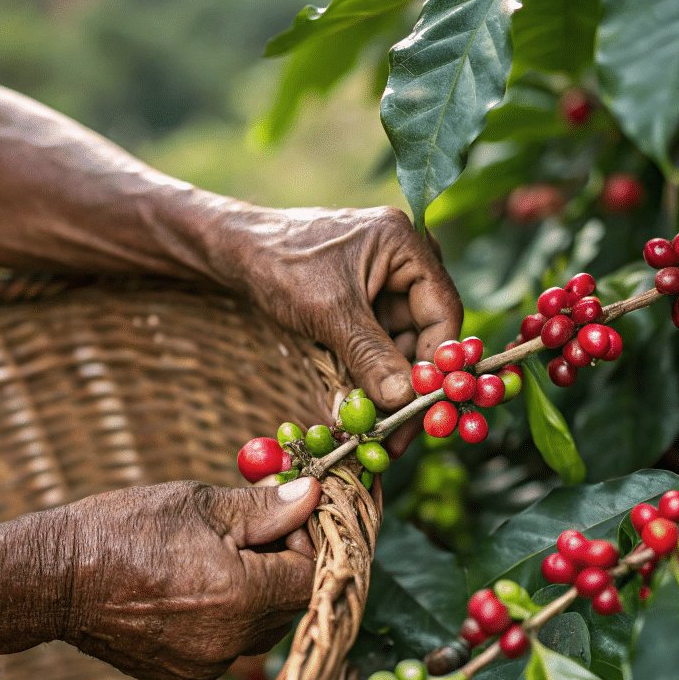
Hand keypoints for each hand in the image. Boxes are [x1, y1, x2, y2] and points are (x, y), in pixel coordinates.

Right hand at [46, 476, 320, 679]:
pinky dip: (226, 621)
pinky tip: (191, 592)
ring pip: (263, 629)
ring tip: (216, 561)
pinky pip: (230, 648)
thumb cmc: (126, 529)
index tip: (284, 521)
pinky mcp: (186, 679)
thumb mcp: (201, 504)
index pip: (313, 577)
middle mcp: (230, 642)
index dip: (307, 545)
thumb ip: (266, 508)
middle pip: (292, 606)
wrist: (55, 579)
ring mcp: (207, 667)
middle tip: (250, 534)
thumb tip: (313, 498)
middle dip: (283, 567)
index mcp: (241, 595)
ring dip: (258, 595)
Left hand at [235, 206, 462, 453]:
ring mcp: (386, 283)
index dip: (437, 365)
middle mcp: (406, 261)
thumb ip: (370, 356)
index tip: (424, 409)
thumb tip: (404, 400)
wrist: (235, 252)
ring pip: (402, 346)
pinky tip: (362, 409)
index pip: (443, 312)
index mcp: (406, 245)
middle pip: (425, 334)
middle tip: (397, 434)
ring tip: (374, 429)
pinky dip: (371, 375)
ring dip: (389, 386)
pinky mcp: (367, 304)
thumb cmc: (279, 266)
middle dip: (410, 384)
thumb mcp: (329, 313)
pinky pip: (380, 345)